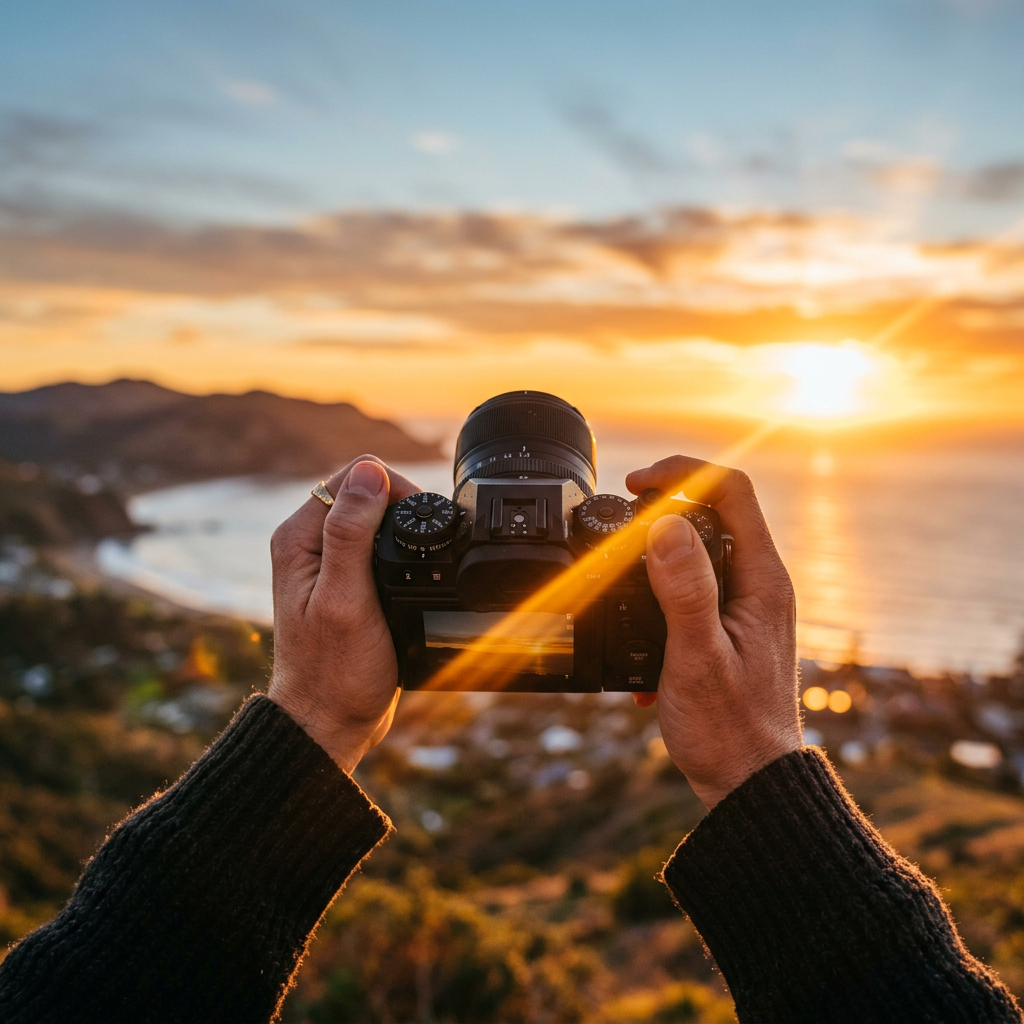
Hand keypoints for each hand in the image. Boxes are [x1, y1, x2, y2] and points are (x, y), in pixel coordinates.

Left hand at [267, 456, 422, 772]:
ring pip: (377, 518)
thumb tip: (369, 472)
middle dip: (402, 508)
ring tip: (418, 568)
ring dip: (403, 532)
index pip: (353, 477)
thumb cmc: (335, 671)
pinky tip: (413, 577)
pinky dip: (402, 552)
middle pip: (366, 492)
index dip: (393, 489)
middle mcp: (309, 543)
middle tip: (421, 552)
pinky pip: (380, 545)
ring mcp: (328, 563)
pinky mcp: (348, 581)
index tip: (416, 525)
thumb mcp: (346, 599)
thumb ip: (352, 534)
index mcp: (298, 538)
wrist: (331, 721)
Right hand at [625, 456, 801, 808]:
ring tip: (621, 597)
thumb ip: (685, 590)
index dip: (682, 473)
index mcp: (761, 580)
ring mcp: (744, 608)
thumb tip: (665, 524)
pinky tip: (641, 657)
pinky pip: (689, 595)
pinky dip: (656, 610)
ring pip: (695, 556)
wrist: (748, 786)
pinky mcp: (728, 630)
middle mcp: (758, 586)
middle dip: (660, 515)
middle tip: (618, 533)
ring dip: (653, 568)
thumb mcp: (697, 656)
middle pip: (711, 514)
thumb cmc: (729, 730)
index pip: (730, 491)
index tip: (636, 486)